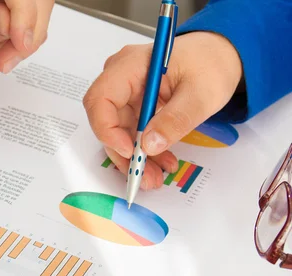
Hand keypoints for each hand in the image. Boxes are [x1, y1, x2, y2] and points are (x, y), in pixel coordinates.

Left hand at [0, 0, 53, 73]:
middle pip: (34, 1)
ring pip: (32, 13)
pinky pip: (22, 22)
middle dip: (25, 35)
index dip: (25, 17)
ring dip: (15, 42)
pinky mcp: (1, 1)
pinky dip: (10, 42)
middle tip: (3, 61)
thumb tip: (11, 21)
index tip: (19, 45)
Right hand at [84, 32, 242, 189]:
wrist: (219, 56)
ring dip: (135, 157)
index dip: (107, 129)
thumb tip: (149, 145)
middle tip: (144, 176)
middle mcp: (121, 78)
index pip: (100, 99)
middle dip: (124, 152)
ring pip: (118, 132)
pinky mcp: (133, 106)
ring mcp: (126, 93)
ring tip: (156, 175)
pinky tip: (161, 161)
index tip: (130, 151)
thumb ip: (175, 119)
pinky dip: (144, 150)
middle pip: (107, 121)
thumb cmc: (211, 63)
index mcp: (130, 65)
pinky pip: (130, 132)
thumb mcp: (201, 94)